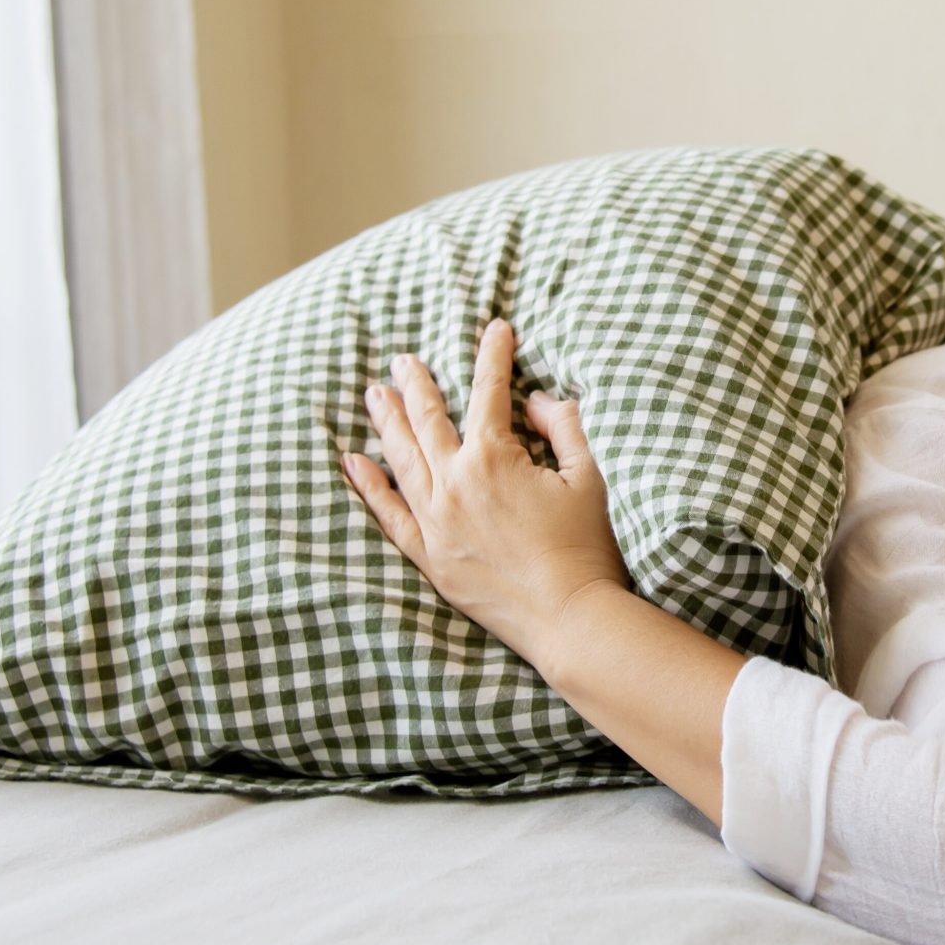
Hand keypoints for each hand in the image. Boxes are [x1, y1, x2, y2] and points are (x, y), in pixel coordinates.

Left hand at [342, 318, 630, 668]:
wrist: (569, 616)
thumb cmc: (586, 547)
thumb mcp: (589, 477)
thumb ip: (565, 427)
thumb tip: (539, 401)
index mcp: (494, 457)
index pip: (488, 391)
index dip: (493, 354)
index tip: (495, 328)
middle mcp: (454, 482)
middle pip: (428, 419)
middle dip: (417, 383)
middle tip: (404, 360)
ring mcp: (435, 520)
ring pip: (401, 458)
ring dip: (387, 421)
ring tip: (376, 394)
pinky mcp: (429, 556)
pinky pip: (388, 514)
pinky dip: (369, 486)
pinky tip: (354, 462)